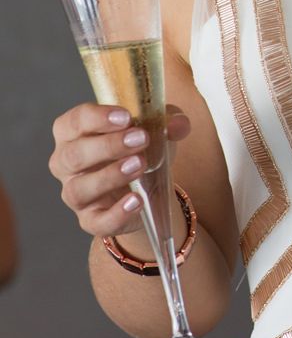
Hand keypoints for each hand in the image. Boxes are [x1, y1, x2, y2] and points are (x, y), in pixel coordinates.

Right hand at [49, 103, 190, 241]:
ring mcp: (75, 194)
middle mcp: (66, 164)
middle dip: (108, 146)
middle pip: (74, 155)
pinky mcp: (90, 220)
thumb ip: (167, 120)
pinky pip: (97, 221)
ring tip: (139, 165)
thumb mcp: (155, 127)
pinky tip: (137, 200)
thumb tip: (179, 124)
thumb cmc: (140, 146)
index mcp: (73, 132)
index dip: (97, 118)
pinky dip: (117, 213)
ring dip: (110, 176)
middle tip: (141, 139)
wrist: (149, 184)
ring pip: (78, 189)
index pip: (75, 121)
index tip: (126, 117)